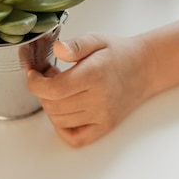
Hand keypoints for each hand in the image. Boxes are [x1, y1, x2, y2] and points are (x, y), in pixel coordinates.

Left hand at [27, 33, 148, 147]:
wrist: (145, 68)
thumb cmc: (118, 53)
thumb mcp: (96, 40)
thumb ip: (75, 45)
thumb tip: (58, 49)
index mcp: (95, 75)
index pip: (54, 89)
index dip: (36, 84)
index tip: (34, 74)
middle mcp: (99, 99)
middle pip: (54, 106)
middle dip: (41, 92)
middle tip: (47, 77)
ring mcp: (103, 116)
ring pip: (60, 121)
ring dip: (50, 106)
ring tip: (58, 90)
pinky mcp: (105, 126)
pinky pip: (75, 138)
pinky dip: (62, 128)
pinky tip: (64, 110)